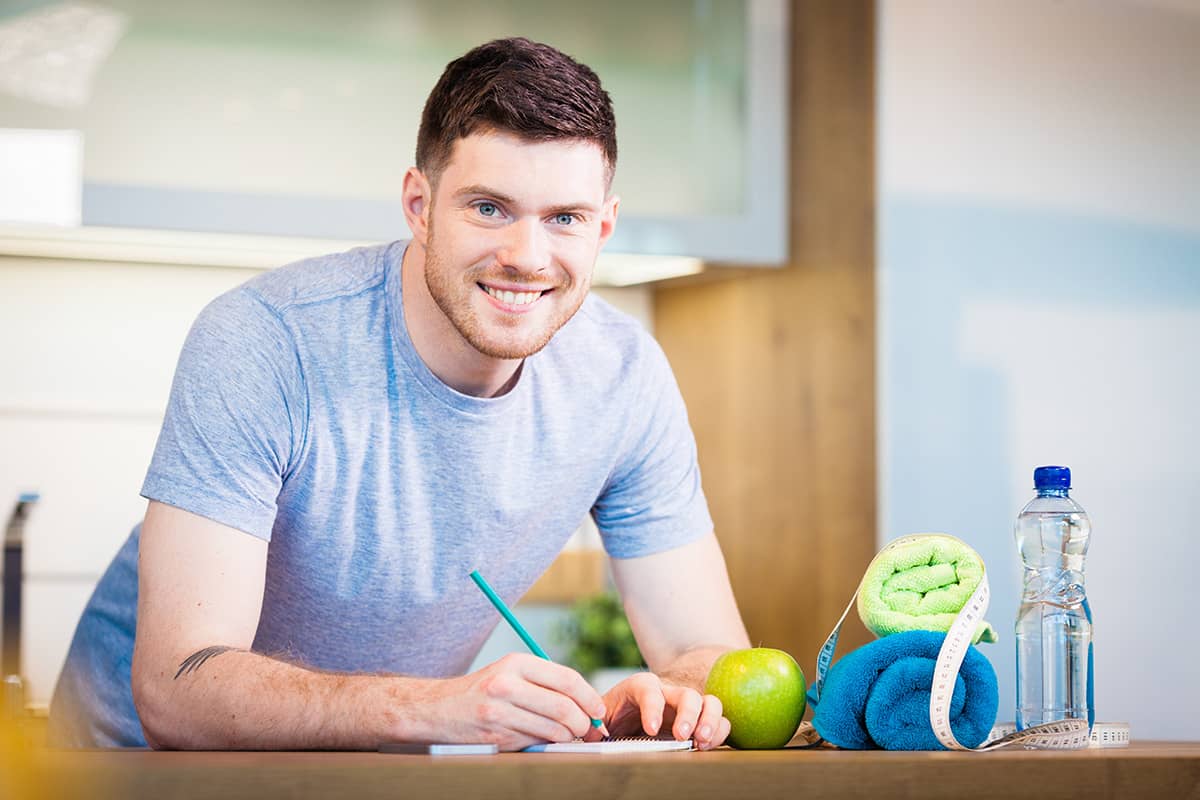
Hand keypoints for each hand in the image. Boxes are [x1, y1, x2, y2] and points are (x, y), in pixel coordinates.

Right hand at [435, 654, 607, 750]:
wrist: (437, 709)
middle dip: (583, 723)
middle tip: (589, 729)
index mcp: (516, 663)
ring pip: (553, 729)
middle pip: (563, 707)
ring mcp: (500, 713)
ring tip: (569, 734)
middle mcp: (507, 685)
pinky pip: (535, 742)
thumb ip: (545, 682)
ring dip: (568, 736)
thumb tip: (585, 702)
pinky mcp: (496, 737)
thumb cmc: (482, 690)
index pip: (567, 679)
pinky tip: (544, 738)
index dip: (590, 697)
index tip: (599, 710)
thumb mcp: (510, 671)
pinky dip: (546, 743)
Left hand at [598, 671, 729, 749]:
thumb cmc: (614, 716)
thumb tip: (593, 733)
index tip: (651, 729)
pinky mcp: (699, 720)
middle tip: (682, 736)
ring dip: (709, 721)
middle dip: (687, 714)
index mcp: (640, 687)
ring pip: (708, 703)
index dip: (652, 708)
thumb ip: (596, 724)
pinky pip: (718, 720)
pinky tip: (709, 745)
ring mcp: (685, 706)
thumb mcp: (601, 717)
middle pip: (685, 694)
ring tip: (702, 740)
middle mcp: (667, 692)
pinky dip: (719, 731)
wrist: (627, 715)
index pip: (649, 690)